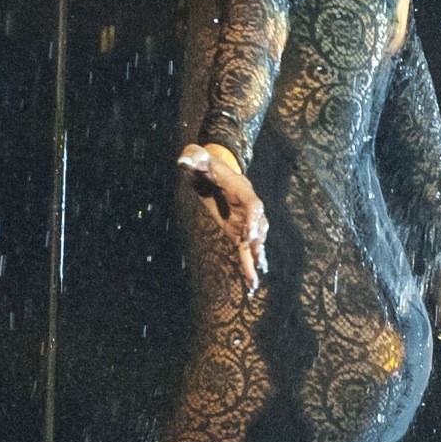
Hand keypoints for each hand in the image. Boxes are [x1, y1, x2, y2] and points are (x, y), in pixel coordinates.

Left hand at [180, 143, 267, 291]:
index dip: (253, 219)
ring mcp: (245, 220)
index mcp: (242, 189)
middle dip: (256, 243)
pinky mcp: (238, 230)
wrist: (212, 169)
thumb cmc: (204, 162)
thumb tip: (183, 161)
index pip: (253, 204)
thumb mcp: (197, 157)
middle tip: (255, 257)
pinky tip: (251, 284)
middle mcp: (249, 206)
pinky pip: (245, 249)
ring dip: (255, 259)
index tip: (250, 234)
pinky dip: (249, 265)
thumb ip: (193, 158)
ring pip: (255, 241)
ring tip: (253, 280)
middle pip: (258, 226)